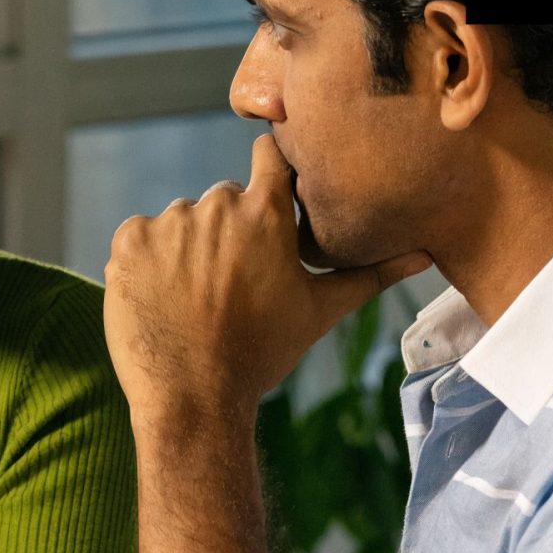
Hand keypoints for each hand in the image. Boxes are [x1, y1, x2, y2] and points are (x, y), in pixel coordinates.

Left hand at [103, 133, 428, 427]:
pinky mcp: (128, 241)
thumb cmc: (262, 354)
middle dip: (230, 231)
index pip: (270, 155)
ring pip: (183, 221)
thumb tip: (424, 256)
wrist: (193, 397)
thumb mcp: (320, 311)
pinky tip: (164, 299)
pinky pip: (141, 237)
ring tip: (196, 299)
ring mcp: (168, 222)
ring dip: (188, 248)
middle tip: (233, 284)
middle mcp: (216, 204)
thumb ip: (369, 274)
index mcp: (265, 212)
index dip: (271, 167)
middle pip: (225, 199)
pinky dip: (148, 262)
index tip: (270, 185)